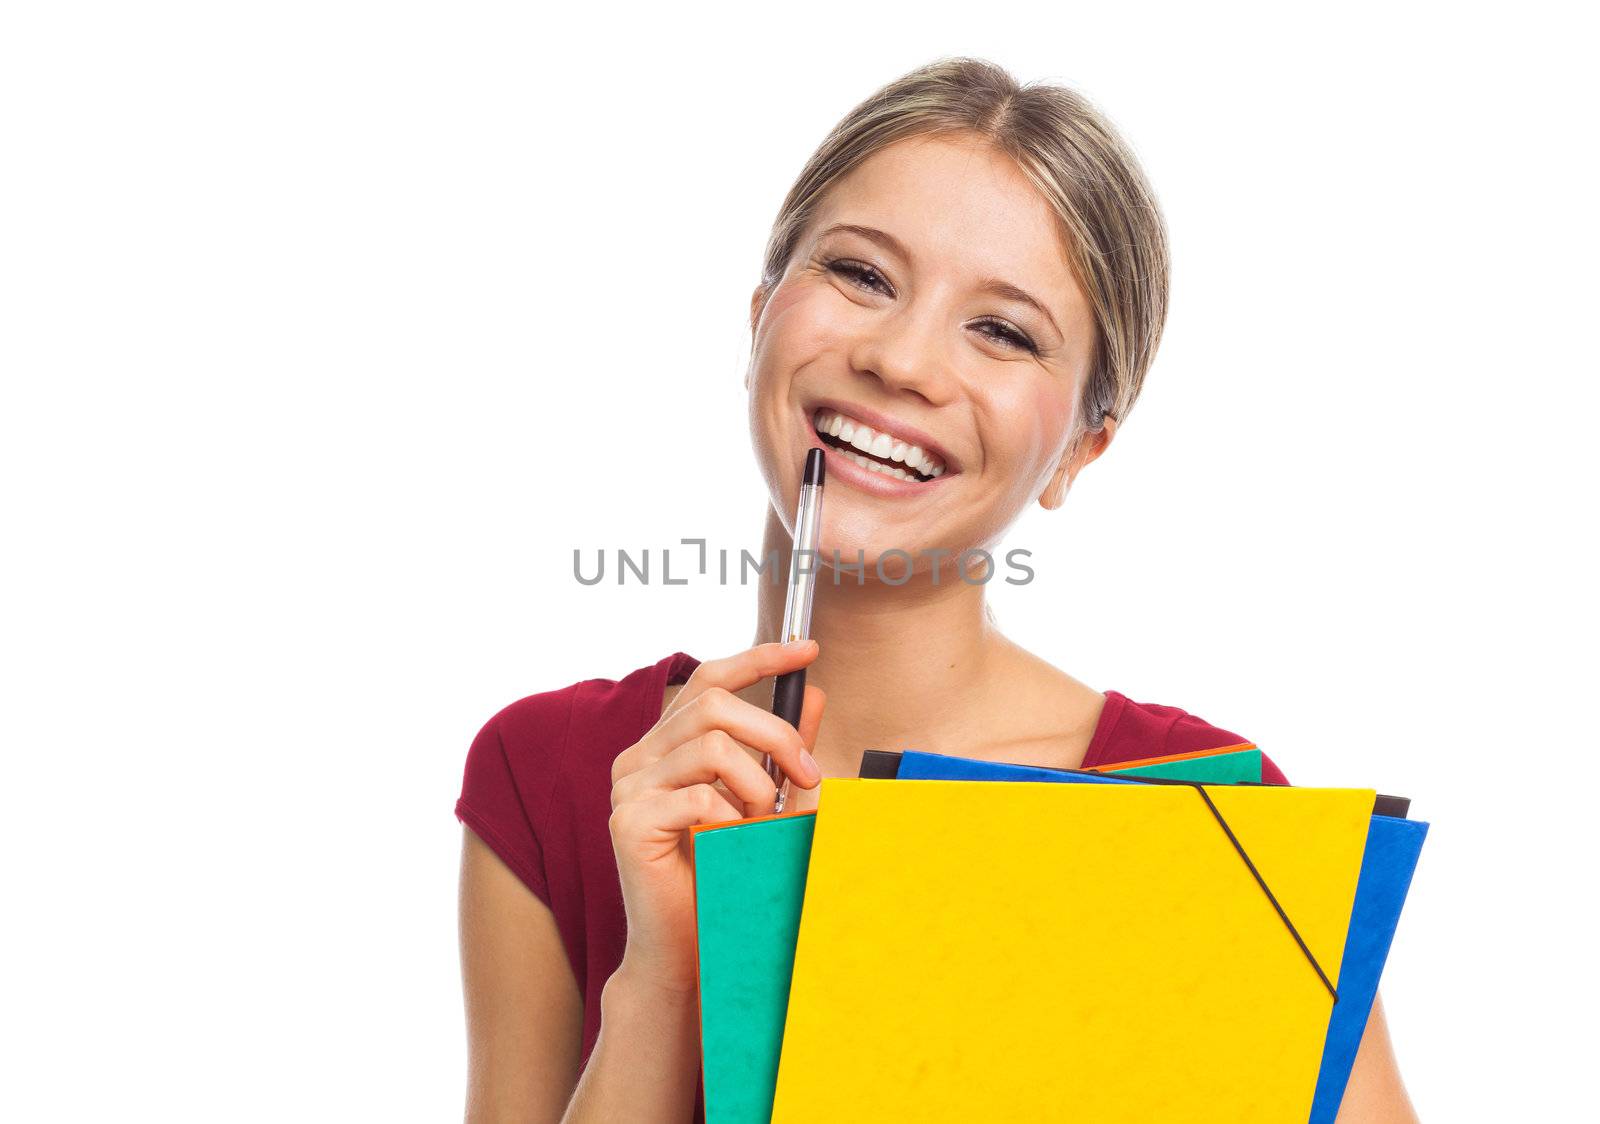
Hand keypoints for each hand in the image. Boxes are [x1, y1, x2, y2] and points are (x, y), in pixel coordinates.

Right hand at [607, 640, 825, 992]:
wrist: (689, 950)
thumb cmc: (725, 875)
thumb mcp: (765, 802)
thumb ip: (782, 751)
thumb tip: (813, 694)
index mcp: (668, 744)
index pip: (710, 678)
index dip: (760, 657)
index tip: (808, 650)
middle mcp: (640, 757)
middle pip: (715, 703)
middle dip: (775, 733)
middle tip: (809, 775)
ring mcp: (628, 787)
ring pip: (711, 747)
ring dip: (756, 787)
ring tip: (762, 825)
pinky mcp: (628, 822)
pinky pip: (700, 798)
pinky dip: (733, 822)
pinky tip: (733, 846)